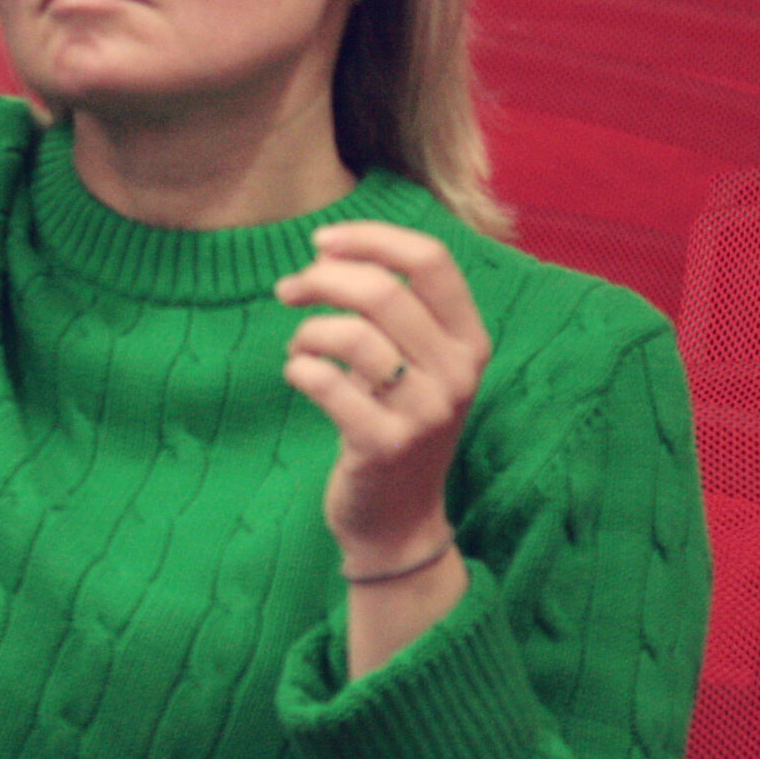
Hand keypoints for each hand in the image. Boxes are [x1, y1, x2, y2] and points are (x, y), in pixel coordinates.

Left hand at [274, 220, 490, 577]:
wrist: (399, 520)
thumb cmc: (394, 420)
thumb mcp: (414, 361)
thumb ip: (389, 306)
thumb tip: (326, 250)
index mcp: (470, 340)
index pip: (432, 259)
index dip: (371, 238)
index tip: (322, 242)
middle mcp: (457, 373)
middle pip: (383, 290)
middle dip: (321, 278)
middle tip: (289, 290)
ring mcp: (425, 413)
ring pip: (352, 334)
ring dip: (308, 329)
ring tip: (298, 344)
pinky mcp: (384, 446)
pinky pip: (326, 383)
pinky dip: (299, 368)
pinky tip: (297, 374)